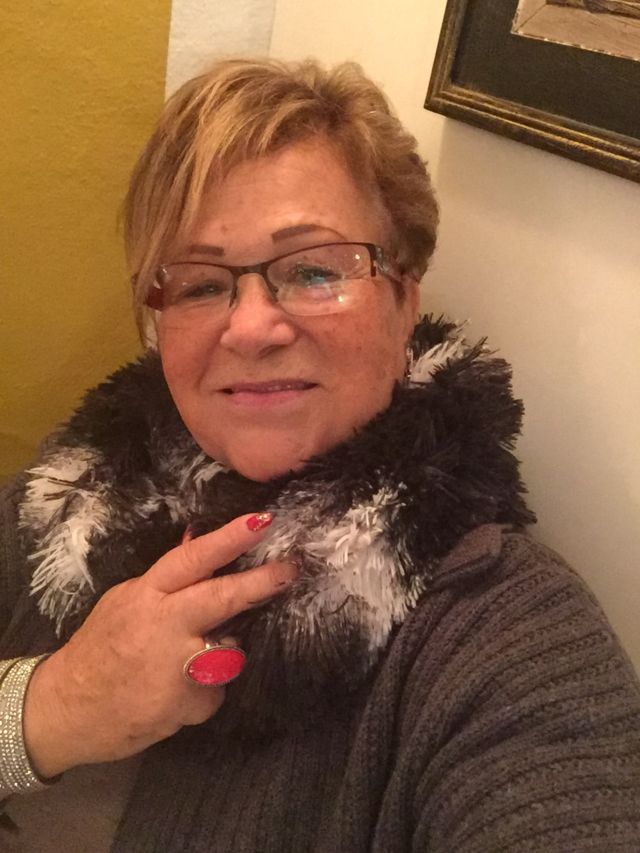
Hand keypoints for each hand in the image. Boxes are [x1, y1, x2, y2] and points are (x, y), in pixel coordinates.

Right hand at [22, 513, 295, 777]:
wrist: (64, 711)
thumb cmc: (98, 649)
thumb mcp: (124, 602)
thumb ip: (165, 582)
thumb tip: (198, 540)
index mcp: (146, 595)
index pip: (191, 560)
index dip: (228, 539)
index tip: (262, 521)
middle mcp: (162, 626)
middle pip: (220, 598)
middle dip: (260, 582)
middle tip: (291, 569)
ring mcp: (174, 667)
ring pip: (229, 652)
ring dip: (221, 657)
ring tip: (182, 668)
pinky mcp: (182, 704)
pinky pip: (214, 693)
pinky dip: (203, 695)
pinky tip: (174, 697)